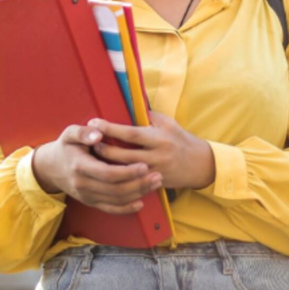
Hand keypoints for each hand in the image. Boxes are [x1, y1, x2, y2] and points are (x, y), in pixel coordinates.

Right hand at [32, 124, 163, 214]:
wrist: (50, 168)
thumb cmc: (65, 147)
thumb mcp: (69, 133)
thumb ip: (83, 132)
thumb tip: (98, 133)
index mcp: (79, 166)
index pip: (107, 173)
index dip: (127, 172)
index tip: (144, 165)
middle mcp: (83, 185)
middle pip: (115, 189)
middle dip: (139, 184)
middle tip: (158, 175)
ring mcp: (87, 196)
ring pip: (116, 200)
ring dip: (138, 194)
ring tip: (155, 184)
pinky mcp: (90, 202)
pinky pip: (110, 209)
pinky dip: (126, 208)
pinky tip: (141, 202)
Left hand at [88, 111, 214, 190]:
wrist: (199, 164)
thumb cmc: (180, 139)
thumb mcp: (167, 123)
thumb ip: (148, 116)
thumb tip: (127, 106)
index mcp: (159, 138)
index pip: (131, 133)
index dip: (111, 128)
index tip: (94, 122)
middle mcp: (157, 156)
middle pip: (124, 155)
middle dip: (104, 149)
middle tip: (88, 142)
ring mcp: (155, 172)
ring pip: (125, 171)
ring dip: (108, 165)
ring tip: (93, 157)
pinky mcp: (154, 184)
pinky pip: (132, 183)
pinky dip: (118, 177)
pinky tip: (106, 173)